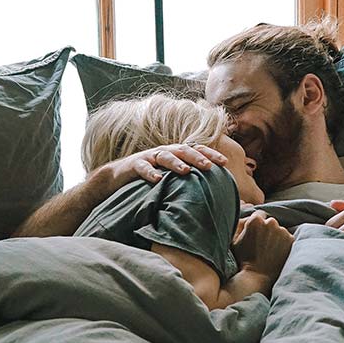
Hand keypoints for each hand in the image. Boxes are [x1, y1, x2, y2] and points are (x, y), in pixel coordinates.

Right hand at [103, 143, 227, 184]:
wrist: (118, 176)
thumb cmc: (150, 179)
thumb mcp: (171, 178)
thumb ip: (188, 180)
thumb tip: (212, 193)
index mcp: (176, 154)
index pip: (196, 150)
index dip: (210, 154)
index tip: (225, 163)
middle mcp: (165, 152)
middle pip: (184, 150)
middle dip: (197, 157)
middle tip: (209, 166)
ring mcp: (149, 157)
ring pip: (165, 156)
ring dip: (176, 163)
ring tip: (186, 171)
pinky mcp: (134, 165)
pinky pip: (143, 167)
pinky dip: (150, 172)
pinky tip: (157, 179)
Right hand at [231, 211, 293, 280]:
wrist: (258, 276)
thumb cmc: (243, 259)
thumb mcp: (234, 240)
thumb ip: (239, 224)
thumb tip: (247, 216)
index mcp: (256, 220)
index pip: (259, 215)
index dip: (257, 224)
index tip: (256, 234)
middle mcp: (271, 222)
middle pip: (270, 222)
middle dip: (267, 230)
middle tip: (262, 244)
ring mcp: (282, 231)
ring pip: (279, 230)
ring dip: (276, 236)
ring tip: (269, 250)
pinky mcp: (291, 240)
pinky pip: (287, 238)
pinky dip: (284, 243)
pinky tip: (277, 253)